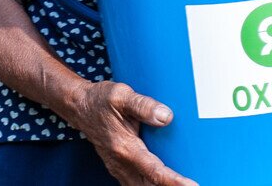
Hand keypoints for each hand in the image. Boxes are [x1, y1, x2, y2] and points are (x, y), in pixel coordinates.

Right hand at [60, 81, 198, 185]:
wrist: (79, 107)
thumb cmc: (100, 100)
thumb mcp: (121, 95)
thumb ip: (144, 105)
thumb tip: (167, 116)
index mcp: (124, 148)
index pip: (154, 171)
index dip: (174, 181)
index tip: (192, 185)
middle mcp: (121, 163)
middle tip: (192, 185)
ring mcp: (119, 168)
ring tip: (181, 184)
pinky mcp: (119, 168)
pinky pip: (137, 184)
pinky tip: (163, 182)